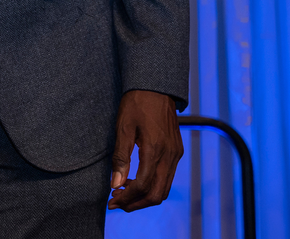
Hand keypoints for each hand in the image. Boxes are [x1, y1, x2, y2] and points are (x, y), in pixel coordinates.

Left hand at [107, 89, 182, 210]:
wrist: (156, 86)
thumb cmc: (136, 104)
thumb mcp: (123, 128)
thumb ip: (120, 158)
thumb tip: (116, 185)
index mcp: (155, 149)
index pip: (143, 186)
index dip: (127, 198)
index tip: (112, 201)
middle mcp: (170, 155)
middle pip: (157, 194)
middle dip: (136, 203)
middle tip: (117, 202)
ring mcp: (176, 154)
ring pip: (164, 188)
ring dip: (144, 197)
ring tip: (124, 194)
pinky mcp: (177, 151)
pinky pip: (168, 177)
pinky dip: (153, 186)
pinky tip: (136, 181)